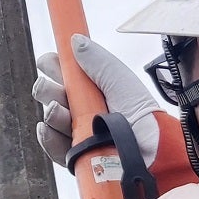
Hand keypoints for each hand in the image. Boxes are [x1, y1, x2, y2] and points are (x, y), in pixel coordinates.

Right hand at [33, 34, 162, 167]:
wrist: (152, 153)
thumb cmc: (143, 116)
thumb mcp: (120, 81)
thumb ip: (98, 61)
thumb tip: (75, 40)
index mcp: (98, 92)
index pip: (69, 78)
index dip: (55, 69)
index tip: (46, 62)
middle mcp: (87, 113)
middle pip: (56, 97)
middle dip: (47, 89)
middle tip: (46, 86)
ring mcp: (81, 136)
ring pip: (53, 120)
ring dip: (51, 112)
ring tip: (56, 109)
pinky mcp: (78, 158)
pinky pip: (54, 147)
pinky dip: (47, 137)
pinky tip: (46, 129)